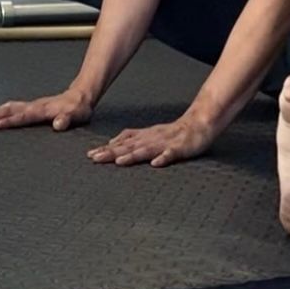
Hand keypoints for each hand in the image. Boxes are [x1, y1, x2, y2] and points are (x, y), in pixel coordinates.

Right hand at [0, 87, 93, 131]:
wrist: (80, 96)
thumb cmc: (78, 108)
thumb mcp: (78, 115)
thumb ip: (68, 119)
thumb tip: (58, 124)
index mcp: (43, 109)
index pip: (23, 116)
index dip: (9, 121)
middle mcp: (34, 106)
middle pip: (8, 108)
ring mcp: (31, 106)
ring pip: (7, 107)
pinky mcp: (30, 108)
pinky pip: (11, 109)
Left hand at [87, 113, 215, 167]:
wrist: (199, 124)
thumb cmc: (174, 132)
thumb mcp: (150, 134)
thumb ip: (133, 138)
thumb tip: (112, 143)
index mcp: (144, 136)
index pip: (122, 142)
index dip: (106, 149)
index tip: (90, 156)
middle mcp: (151, 138)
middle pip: (129, 146)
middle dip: (112, 153)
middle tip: (95, 158)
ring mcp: (165, 143)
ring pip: (146, 149)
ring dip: (132, 156)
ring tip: (119, 161)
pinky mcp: (180, 148)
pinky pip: (171, 154)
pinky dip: (163, 158)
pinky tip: (155, 164)